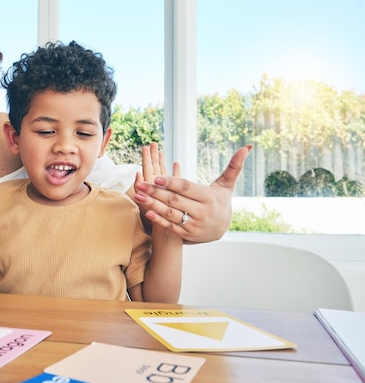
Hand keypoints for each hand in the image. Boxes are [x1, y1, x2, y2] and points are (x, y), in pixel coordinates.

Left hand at [134, 144, 251, 242]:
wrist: (222, 229)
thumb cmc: (220, 201)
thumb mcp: (226, 185)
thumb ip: (233, 167)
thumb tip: (245, 147)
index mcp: (209, 197)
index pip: (186, 188)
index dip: (171, 182)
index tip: (156, 177)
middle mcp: (201, 212)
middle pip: (175, 200)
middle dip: (156, 192)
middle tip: (140, 184)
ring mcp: (193, 225)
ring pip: (170, 213)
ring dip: (152, 205)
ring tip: (138, 195)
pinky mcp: (186, 235)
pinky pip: (170, 226)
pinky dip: (158, 220)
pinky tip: (146, 211)